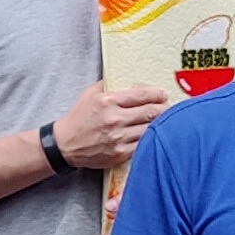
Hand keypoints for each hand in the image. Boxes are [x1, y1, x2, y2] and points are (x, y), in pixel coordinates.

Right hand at [53, 82, 172, 173]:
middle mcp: (115, 119)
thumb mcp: (90, 94)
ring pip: (150, 129)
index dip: (157, 94)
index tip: (162, 94)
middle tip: (168, 107)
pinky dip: (151, 139)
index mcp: (108, 101)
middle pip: (151, 112)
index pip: (142, 95)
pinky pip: (143, 144)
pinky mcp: (120, 153)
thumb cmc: (79, 118)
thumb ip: (110, 85)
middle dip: (164, 108)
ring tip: (165, 121)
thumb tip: (131, 81)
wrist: (66, 145)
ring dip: (161, 125)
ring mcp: (118, 138)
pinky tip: (154, 135)